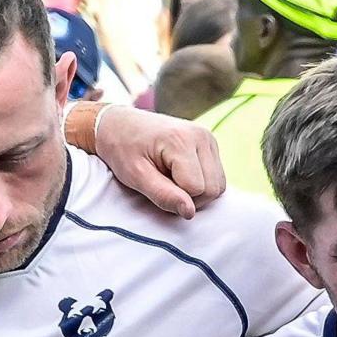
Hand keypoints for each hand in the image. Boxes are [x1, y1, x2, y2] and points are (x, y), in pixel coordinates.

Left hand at [89, 102, 224, 215]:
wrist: (117, 124)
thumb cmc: (122, 148)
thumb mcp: (134, 175)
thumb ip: (163, 195)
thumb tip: (190, 212)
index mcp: (181, 140)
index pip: (196, 188)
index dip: (176, 196)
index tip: (155, 184)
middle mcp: (201, 136)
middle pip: (213, 188)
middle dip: (190, 196)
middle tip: (163, 183)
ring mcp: (209, 138)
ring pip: (218, 185)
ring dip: (197, 191)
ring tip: (171, 177)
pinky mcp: (210, 143)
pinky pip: (217, 177)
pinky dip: (201, 182)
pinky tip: (180, 173)